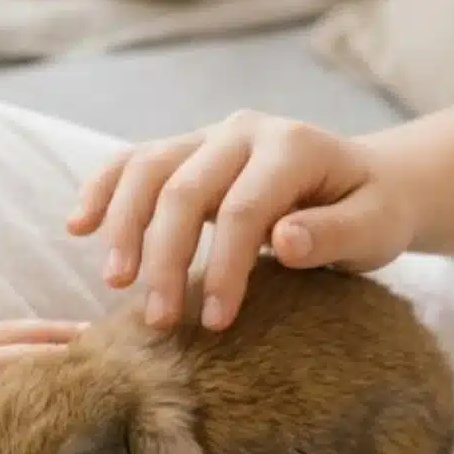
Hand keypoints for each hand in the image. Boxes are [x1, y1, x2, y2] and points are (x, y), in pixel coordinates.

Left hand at [0, 319, 84, 453]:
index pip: (1, 358)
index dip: (42, 355)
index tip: (83, 357)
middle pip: (7, 334)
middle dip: (52, 332)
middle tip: (96, 337)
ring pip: (2, 333)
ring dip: (41, 330)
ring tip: (82, 335)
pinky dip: (24, 338)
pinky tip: (44, 346)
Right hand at [68, 111, 413, 331]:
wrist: (365, 182)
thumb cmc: (372, 212)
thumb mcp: (376, 228)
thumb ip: (334, 234)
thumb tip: (282, 241)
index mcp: (292, 146)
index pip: (242, 208)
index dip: (223, 266)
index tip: (214, 322)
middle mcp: (243, 131)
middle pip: (183, 187)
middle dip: (164, 256)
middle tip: (157, 321)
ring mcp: (209, 137)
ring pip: (147, 168)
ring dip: (124, 226)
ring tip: (114, 282)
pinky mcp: (186, 151)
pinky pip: (132, 162)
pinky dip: (102, 190)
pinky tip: (78, 226)